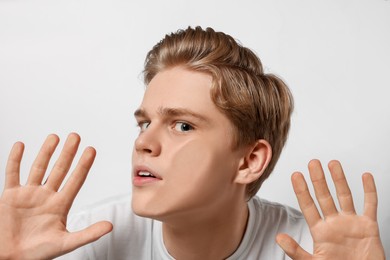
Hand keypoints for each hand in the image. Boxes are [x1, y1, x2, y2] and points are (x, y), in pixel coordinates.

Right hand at [0, 133, 112, 259]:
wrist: (9, 259)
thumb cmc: (37, 254)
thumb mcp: (66, 244)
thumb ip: (88, 234)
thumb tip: (110, 226)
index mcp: (60, 205)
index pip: (76, 180)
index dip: (83, 165)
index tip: (91, 150)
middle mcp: (46, 196)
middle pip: (60, 169)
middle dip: (68, 153)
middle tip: (76, 136)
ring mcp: (28, 194)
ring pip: (38, 168)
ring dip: (46, 152)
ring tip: (55, 137)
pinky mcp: (9, 196)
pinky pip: (12, 174)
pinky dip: (15, 159)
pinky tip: (21, 145)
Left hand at [276, 159, 384, 259]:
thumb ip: (296, 251)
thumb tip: (279, 238)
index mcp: (320, 232)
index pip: (308, 206)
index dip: (302, 190)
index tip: (296, 175)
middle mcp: (334, 224)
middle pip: (324, 196)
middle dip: (318, 179)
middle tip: (312, 163)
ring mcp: (351, 223)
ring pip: (344, 196)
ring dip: (339, 179)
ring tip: (333, 163)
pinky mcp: (369, 227)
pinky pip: (370, 205)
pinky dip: (369, 191)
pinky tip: (365, 176)